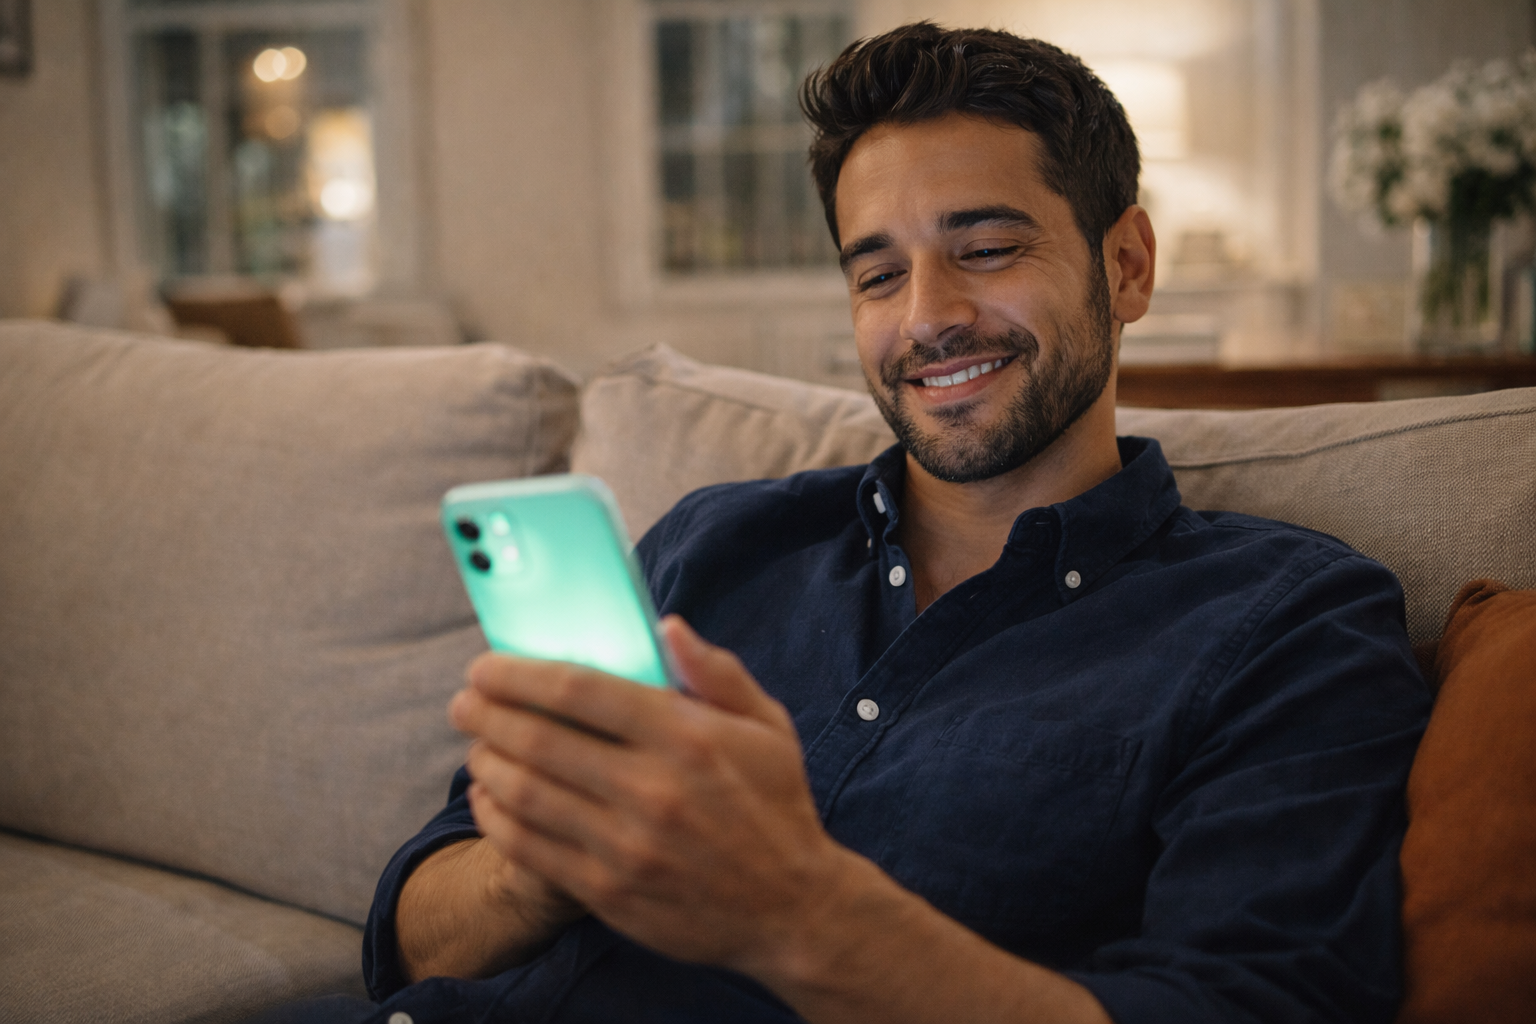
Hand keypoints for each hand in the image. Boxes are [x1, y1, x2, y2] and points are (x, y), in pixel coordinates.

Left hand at [447, 615, 854, 975]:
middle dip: (485, 712)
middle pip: (538, 738)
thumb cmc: (775, 806)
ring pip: (524, 792)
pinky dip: (495, 817)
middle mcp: (652, 789)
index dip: (519, 673)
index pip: (580, 691)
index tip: (488, 664)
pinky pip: (528, 846)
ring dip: (485, 761)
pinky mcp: (608, 891)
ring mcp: (626, 845)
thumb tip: (666, 626)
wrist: (792, 910)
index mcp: (687, 737)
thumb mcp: (766, 727)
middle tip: (464, 700)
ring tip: (476, 744)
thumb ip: (716, 673)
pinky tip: (489, 798)